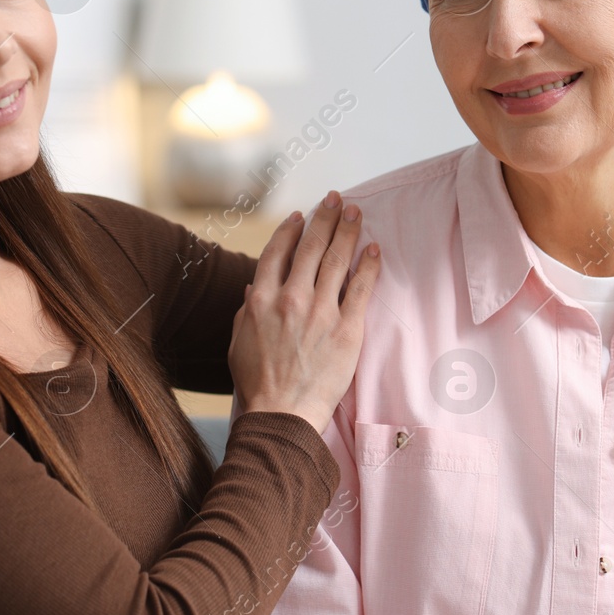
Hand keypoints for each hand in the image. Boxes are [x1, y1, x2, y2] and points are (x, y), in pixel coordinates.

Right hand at [228, 190, 382, 433]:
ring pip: (337, 259)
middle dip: (325, 217)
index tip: (301, 215)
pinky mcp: (347, 328)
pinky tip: (374, 249)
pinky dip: (369, 265)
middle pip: (311, 246)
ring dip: (348, 231)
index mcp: (261, 299)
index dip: (291, 229)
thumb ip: (247, 310)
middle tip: (336, 199)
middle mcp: (291, 297)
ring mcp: (320, 311)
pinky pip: (360, 288)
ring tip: (357, 212)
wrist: (282, 415)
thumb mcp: (239, 342)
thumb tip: (254, 287)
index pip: (278, 251)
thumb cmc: (257, 384)